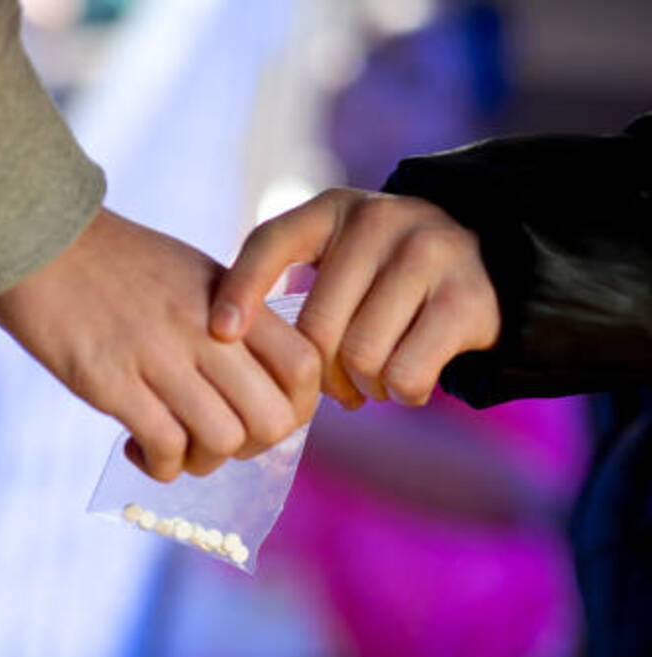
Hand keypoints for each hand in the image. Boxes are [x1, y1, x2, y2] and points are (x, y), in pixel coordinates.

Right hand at [0, 208, 319, 481]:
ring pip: (222, 440)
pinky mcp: (110, 381)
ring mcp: (158, 355)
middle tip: (216, 440)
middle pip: (272, 419)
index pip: (303, 365)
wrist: (38, 240)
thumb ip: (232, 318)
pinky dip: (160, 465)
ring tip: (174, 448)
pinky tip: (137, 450)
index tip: (262, 416)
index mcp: (231, 298)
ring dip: (203, 461)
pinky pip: (164, 446)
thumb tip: (258, 382)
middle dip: (250, 448)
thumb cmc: (114, 263)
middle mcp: (205, 328)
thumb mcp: (191, 273)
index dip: (297, 407)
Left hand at [208, 188, 500, 407]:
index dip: (241, 289)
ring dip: (362, 387)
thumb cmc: (385, 277)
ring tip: (371, 381)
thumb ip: (286, 280)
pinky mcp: (467, 297)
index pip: (271, 242)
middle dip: (320, 373)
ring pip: (361, 356)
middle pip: (318, 327)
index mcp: (334, 209)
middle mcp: (381, 220)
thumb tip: (225, 339)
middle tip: (335, 387)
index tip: (220, 332)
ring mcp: (428, 253)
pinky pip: (406, 374)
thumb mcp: (336, 258)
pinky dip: (401, 393)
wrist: (492, 263)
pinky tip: (406, 382)